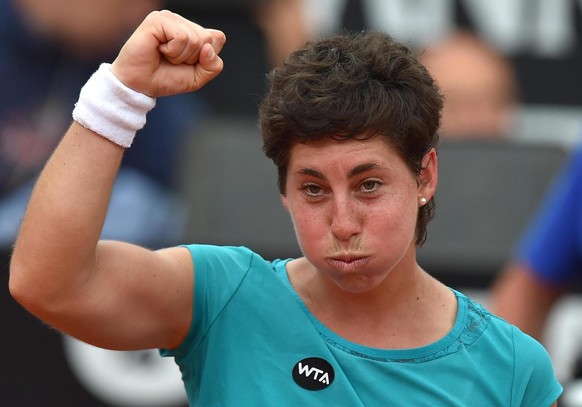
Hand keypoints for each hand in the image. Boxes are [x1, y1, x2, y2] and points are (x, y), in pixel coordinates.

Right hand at [110, 10, 225, 96]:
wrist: (141, 85)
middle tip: (173, 61)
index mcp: (193, 31)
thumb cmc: (166, 79)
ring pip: (195, 39)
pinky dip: (173, 51)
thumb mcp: (198, 78)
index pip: (218, 38)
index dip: (207, 58)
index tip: (188, 64)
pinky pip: (181, 37)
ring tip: (165, 56)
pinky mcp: (157, 20)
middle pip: (208, 39)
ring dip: (181, 56)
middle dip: (193, 59)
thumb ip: (213, 66)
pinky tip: (159, 50)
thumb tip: (208, 48)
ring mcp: (169, 18)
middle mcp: (182, 21)